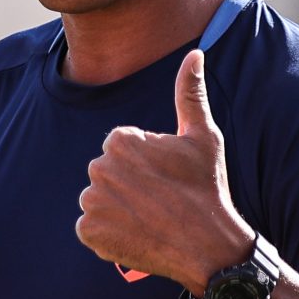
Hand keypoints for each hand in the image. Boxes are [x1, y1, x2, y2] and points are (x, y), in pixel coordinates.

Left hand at [76, 49, 253, 296]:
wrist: (209, 245)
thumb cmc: (208, 187)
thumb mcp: (203, 136)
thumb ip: (190, 92)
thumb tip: (195, 53)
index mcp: (120, 140)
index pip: (121, 147)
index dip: (145, 163)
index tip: (166, 178)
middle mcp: (99, 167)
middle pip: (107, 172)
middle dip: (128, 184)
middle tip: (160, 200)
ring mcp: (91, 201)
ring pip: (98, 199)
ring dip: (116, 208)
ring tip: (149, 218)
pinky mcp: (89, 232)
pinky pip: (90, 227)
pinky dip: (107, 233)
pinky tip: (135, 234)